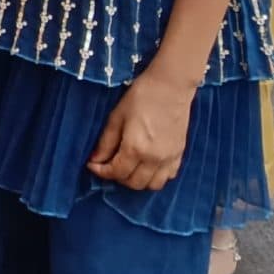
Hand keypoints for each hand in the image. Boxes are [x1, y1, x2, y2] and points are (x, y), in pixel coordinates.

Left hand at [89, 69, 196, 190]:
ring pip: (153, 185)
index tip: (92, 165)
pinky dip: (156, 177)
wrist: (170, 88)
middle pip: (134, 183)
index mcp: (136, 148)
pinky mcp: (180, 155)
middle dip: (117, 177)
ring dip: (137, 180)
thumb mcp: (116, 117)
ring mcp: (170, 159)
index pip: (117, 172)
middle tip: (108, 164)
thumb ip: (106, 142)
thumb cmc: (140, 97)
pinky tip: (146, 164)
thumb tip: (95, 159)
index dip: (101, 171)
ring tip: (127, 166)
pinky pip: (169, 177)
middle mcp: (155, 159)